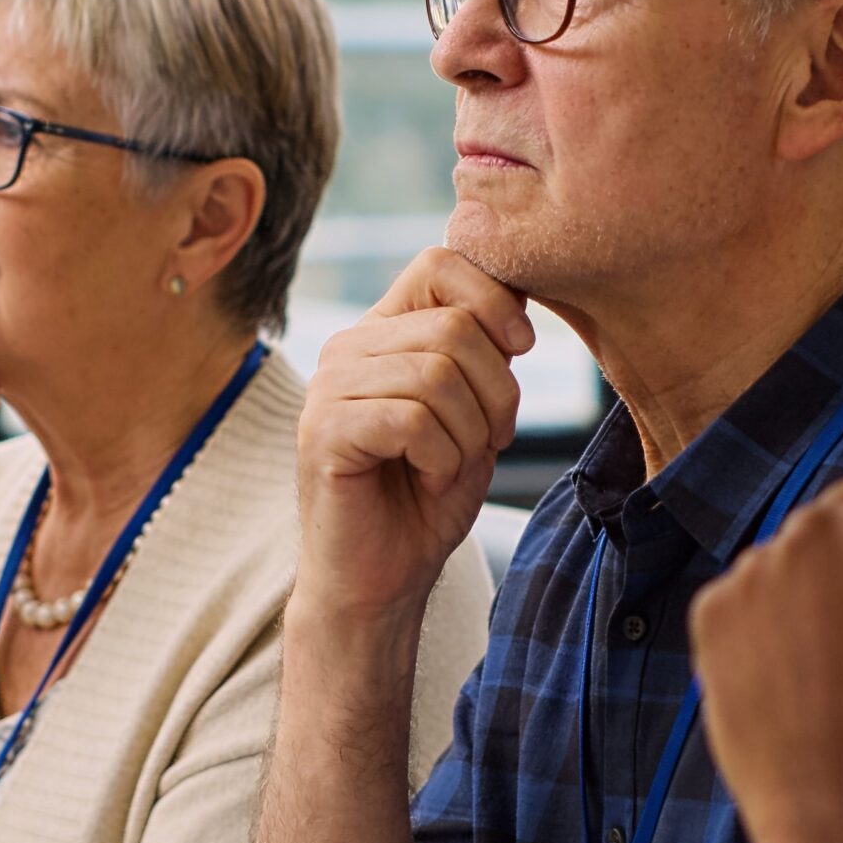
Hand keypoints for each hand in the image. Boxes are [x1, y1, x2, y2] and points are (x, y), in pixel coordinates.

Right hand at [294, 246, 533, 628]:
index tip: (520, 349)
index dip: (496, 298)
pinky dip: (441, 458)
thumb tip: (519, 289)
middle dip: (497, 392)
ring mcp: (328, 386)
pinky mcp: (321, 431)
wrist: (382, 580)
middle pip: (453, 325)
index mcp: (385, 329)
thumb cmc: (429, 496)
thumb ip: (487, 349)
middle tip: (487, 441)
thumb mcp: (476, 409)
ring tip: (452, 465)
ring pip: (437, 372)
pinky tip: (428, 479)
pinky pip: (411, 419)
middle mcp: (349, 346)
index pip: (441, 262)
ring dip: (469, 433)